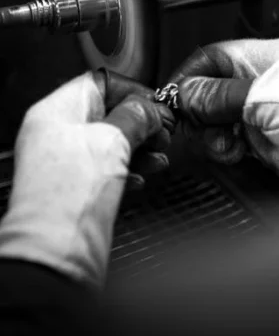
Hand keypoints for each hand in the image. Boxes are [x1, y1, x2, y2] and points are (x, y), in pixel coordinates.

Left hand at [0, 70, 173, 287]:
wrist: (57, 252)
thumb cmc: (70, 196)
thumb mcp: (113, 141)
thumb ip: (137, 116)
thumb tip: (151, 108)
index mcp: (56, 112)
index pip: (100, 83)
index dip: (133, 89)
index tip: (158, 102)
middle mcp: (57, 134)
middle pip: (109, 113)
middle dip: (142, 121)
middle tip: (164, 130)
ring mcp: (67, 162)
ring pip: (112, 141)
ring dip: (141, 145)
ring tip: (161, 153)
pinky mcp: (79, 188)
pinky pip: (109, 167)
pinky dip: (131, 167)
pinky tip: (146, 173)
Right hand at [170, 39, 278, 213]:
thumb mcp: (269, 104)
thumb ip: (223, 95)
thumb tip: (186, 92)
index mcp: (269, 59)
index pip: (214, 55)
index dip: (190, 75)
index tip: (174, 98)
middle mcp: (262, 80)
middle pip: (209, 87)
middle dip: (201, 111)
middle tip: (205, 128)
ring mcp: (260, 108)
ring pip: (213, 115)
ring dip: (211, 133)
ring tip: (228, 145)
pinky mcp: (260, 134)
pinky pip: (224, 135)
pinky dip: (222, 146)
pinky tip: (235, 152)